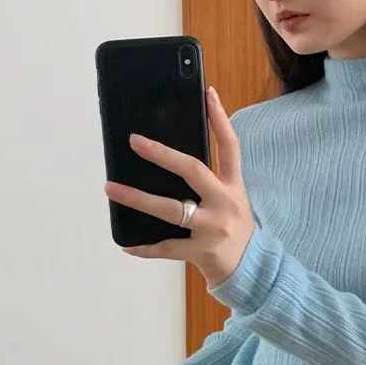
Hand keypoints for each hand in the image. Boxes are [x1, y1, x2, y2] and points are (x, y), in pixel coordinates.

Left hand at [104, 86, 255, 288]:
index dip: (220, 119)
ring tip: (111, 188)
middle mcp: (225, 203)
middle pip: (193, 170)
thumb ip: (211, 182)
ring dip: (137, 198)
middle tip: (135, 141)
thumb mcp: (233, 201)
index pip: (230, 146)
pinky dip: (145, 248)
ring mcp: (213, 228)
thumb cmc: (236, 231)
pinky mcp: (202, 252)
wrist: (254, 271)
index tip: (208, 94)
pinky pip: (166, 248)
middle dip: (162, 154)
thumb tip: (171, 160)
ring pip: (170, 209)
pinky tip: (126, 244)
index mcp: (234, 187)